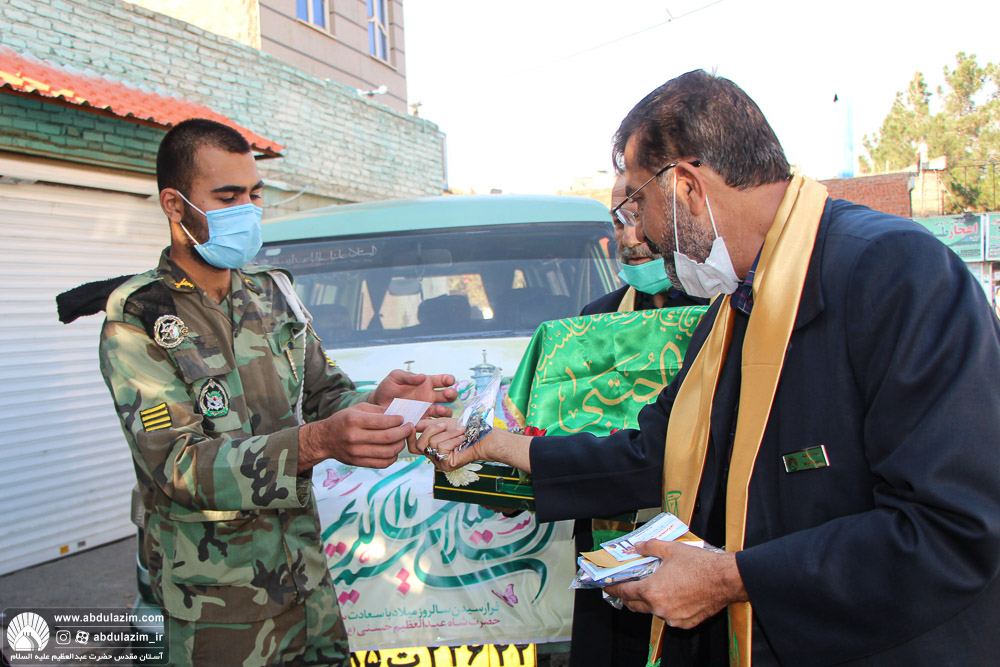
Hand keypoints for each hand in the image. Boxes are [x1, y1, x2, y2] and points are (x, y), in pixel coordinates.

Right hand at [298, 403, 411, 471]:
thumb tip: (399, 413)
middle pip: (388, 437)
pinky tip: (394, 450)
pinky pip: (382, 463)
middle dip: (403, 432)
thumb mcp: (357, 409)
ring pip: (387, 452)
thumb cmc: (344, 420)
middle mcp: (354, 437)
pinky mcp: (358, 463)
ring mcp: (356, 452)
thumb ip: (378, 410)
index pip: (383, 422)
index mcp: (354, 420)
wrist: (325, 439)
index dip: (397, 420)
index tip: (403, 419)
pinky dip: (392, 458)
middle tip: (409, 428)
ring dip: (400, 445)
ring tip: (402, 439)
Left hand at [369, 370, 457, 418]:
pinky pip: (433, 424)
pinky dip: (434, 424)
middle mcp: (430, 397)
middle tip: (448, 394)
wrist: (379, 404)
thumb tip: (422, 376)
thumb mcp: (396, 377)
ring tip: (437, 409)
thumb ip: (408, 376)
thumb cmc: (389, 387)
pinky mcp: (422, 421)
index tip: (449, 380)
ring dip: (445, 410)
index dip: (448, 379)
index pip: (442, 380)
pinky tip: (429, 423)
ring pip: (445, 412)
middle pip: (449, 396)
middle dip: (451, 394)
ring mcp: (427, 410)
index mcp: (427, 383)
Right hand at [412, 418, 533, 472]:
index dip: (411, 436)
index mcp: (431, 447)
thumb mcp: (442, 423)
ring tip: (460, 432)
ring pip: (432, 444)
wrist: (481, 436)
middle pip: (419, 445)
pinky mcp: (447, 465)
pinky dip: (452, 441)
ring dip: (448, 434)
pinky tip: (461, 440)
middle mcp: (433, 456)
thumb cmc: (465, 428)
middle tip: (445, 425)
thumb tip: (413, 424)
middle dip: (432, 430)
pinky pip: (441, 449)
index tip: (413, 425)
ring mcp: (440, 462)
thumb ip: (426, 425)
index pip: (413, 446)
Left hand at [604, 540, 747, 628]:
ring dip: (650, 601)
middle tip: (626, 588)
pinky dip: (667, 608)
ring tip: (654, 588)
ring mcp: (672, 618)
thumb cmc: (699, 565)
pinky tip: (673, 596)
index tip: (607, 587)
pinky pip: (670, 617)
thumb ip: (649, 547)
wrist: (725, 579)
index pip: (625, 592)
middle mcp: (660, 608)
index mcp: (652, 591)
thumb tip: (636, 546)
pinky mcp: (685, 623)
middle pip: (635, 605)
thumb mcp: (671, 549)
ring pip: (653, 611)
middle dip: (628, 597)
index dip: (614, 589)